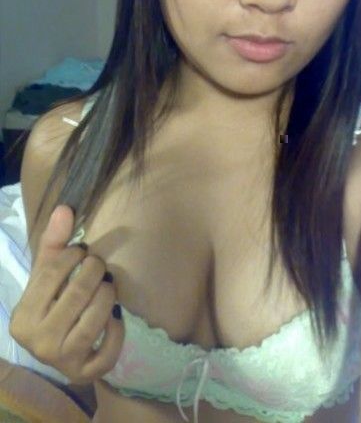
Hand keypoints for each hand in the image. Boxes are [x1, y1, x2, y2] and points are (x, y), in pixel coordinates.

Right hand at [9, 205, 124, 384]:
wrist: (59, 350)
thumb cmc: (52, 306)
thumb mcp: (47, 277)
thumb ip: (54, 243)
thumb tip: (64, 208)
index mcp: (23, 318)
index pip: (50, 275)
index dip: (72, 256)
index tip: (82, 251)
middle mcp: (38, 343)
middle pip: (77, 295)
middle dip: (94, 272)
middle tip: (99, 265)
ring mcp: (62, 361)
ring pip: (95, 320)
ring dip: (108, 295)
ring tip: (108, 285)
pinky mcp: (85, 372)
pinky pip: (108, 350)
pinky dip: (117, 330)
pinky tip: (115, 317)